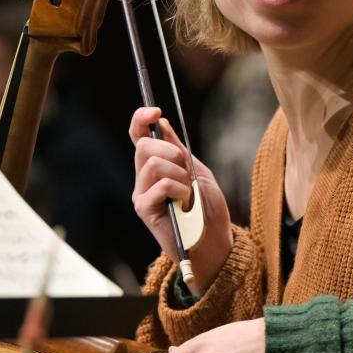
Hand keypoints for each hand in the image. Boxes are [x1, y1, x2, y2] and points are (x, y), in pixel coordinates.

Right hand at [129, 106, 232, 291]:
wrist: (213, 241)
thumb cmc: (208, 209)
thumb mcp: (197, 172)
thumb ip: (179, 149)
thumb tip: (162, 123)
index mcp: (156, 166)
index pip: (138, 136)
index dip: (141, 120)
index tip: (155, 111)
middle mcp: (143, 178)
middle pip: (144, 146)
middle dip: (171, 150)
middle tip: (186, 168)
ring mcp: (142, 193)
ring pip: (153, 164)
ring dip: (179, 173)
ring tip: (189, 192)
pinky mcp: (144, 209)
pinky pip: (160, 185)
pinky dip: (179, 189)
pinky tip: (185, 202)